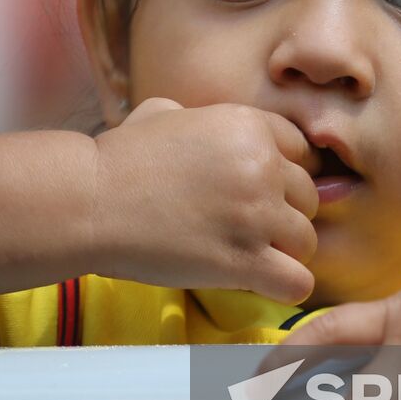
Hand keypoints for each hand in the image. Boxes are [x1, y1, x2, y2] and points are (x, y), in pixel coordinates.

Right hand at [89, 97, 319, 303]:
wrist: (90, 202)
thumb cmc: (119, 158)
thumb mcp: (162, 113)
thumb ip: (197, 116)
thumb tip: (193, 120)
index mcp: (248, 125)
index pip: (302, 151)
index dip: (283, 174)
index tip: (260, 191)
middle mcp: (261, 165)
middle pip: (309, 196)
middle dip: (284, 213)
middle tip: (246, 226)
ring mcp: (256, 214)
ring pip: (307, 240)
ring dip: (283, 251)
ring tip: (248, 255)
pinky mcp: (244, 261)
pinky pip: (298, 281)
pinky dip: (283, 286)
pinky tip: (257, 281)